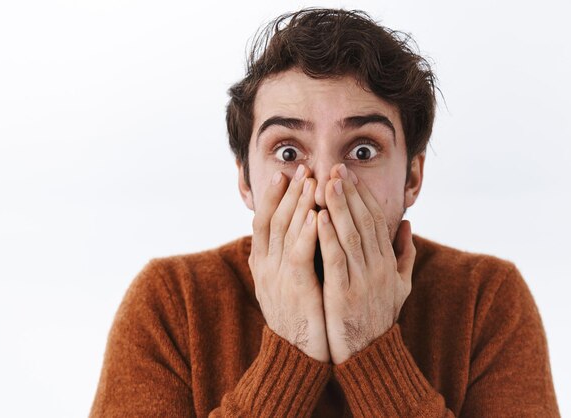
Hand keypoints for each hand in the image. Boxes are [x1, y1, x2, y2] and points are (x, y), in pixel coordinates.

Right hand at [250, 164, 329, 362]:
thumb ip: (292, 253)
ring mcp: (276, 277)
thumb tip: (300, 229)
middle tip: (301, 168)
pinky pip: (298, 255)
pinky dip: (305, 233)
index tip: (285, 173)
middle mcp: (265, 266)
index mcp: (263, 262)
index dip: (274, 195)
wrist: (297, 354)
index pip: (265, 220)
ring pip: (285, 232)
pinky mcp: (294, 289)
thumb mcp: (288, 281)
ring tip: (309, 181)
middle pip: (274, 219)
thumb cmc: (300, 314)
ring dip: (298, 204)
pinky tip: (315, 215)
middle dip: (287, 192)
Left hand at [318, 164, 415, 364]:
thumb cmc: (379, 319)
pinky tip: (317, 218)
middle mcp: (378, 268)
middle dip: (349, 193)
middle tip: (335, 168)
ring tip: (326, 183)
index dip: (362, 195)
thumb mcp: (400, 287)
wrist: (371, 357)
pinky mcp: (344, 296)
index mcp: (388, 263)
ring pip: (350, 236)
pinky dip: (327, 238)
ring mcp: (362, 281)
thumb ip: (405, 255)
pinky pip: (335, 261)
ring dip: (337, 208)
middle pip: (363, 221)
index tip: (349, 175)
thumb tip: (407, 225)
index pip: (376, 220)